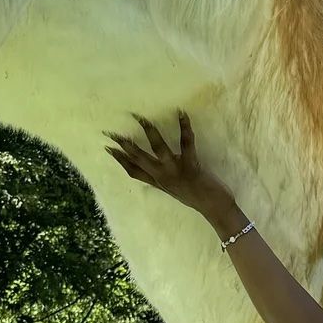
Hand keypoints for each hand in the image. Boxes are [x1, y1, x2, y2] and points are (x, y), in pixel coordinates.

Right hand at [106, 113, 234, 220]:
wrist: (214, 208)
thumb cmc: (198, 198)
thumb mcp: (174, 190)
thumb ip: (164, 180)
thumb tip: (155, 169)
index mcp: (158, 182)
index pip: (133, 172)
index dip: (120, 160)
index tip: (108, 148)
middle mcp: (163, 177)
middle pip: (138, 159)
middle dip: (124, 144)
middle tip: (110, 132)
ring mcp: (175, 171)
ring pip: (157, 148)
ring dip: (149, 131)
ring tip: (140, 118)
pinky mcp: (190, 165)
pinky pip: (186, 143)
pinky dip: (184, 127)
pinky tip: (182, 113)